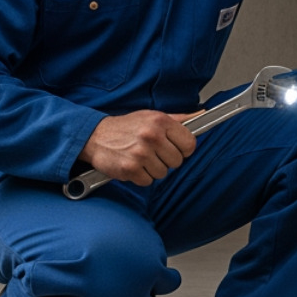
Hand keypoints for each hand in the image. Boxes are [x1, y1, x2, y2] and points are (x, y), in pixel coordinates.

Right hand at [80, 111, 198, 185]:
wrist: (95, 136)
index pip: (190, 144)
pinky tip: (133, 165)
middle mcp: (151, 136)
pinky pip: (148, 181)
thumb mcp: (152, 116)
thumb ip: (179, 119)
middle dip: (166, 159)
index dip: (183, 149)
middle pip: (177, 161)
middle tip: (152, 152)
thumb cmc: (126, 127)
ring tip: (140, 157)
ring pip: (163, 173)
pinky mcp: (130, 169)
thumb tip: (201, 115)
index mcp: (160, 121)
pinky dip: (141, 177)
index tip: (175, 148)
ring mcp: (141, 153)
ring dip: (153, 169)